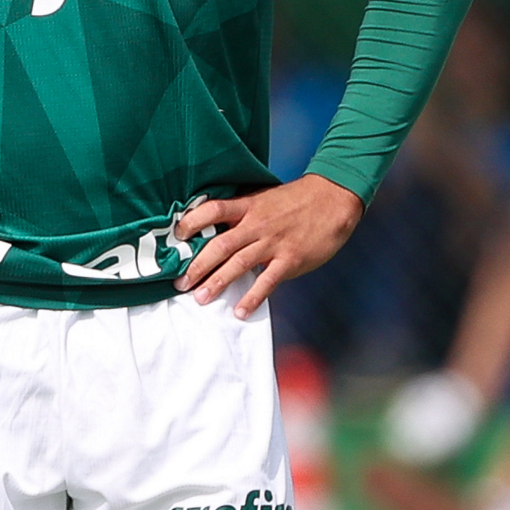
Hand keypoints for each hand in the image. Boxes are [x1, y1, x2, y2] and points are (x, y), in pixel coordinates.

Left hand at [173, 173, 362, 319]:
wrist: (332, 198)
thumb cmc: (296, 200)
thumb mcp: (264, 199)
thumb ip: (243, 214)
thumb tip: (218, 229)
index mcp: (248, 206)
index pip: (212, 209)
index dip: (192, 221)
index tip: (177, 236)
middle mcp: (256, 224)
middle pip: (220, 244)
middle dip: (197, 265)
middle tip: (179, 283)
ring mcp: (273, 242)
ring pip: (238, 264)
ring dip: (217, 282)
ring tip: (200, 298)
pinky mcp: (290, 259)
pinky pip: (267, 281)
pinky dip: (253, 297)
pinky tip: (240, 311)